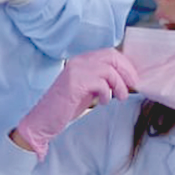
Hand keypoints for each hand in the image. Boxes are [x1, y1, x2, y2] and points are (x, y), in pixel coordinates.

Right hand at [14, 47, 137, 158]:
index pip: (110, 53)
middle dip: (126, 71)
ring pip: (108, 69)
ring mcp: (75, 71)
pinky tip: (103, 102)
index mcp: (81, 61)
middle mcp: (78, 62)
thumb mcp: (87, 90)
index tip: (132, 79)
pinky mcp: (74, 83)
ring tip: (120, 97)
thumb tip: (124, 79)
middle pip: (112, 56)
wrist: (42, 121)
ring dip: (119, 84)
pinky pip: (100, 82)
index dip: (125, 65)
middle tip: (132, 86)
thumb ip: (101, 80)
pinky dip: (107, 93)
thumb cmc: (64, 108)